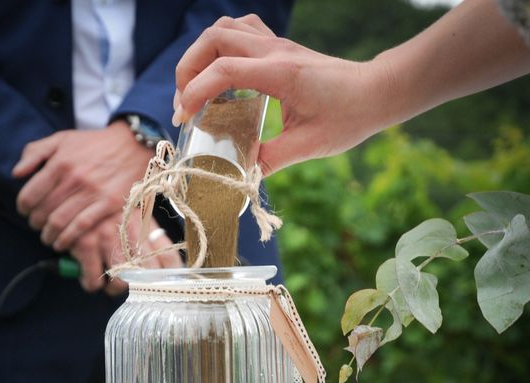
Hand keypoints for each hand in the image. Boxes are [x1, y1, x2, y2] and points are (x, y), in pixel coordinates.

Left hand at [13, 121, 153, 251]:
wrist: (132, 144)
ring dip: (49, 234)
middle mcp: (74, 178)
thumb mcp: (62, 139)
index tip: (24, 212)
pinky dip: (68, 238)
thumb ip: (35, 152)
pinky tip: (62, 243)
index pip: (30, 194)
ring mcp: (92, 192)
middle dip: (35, 223)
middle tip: (36, 226)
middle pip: (43, 210)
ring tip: (47, 237)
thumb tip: (17, 174)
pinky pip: (82, 226)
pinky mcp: (109, 203)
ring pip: (60, 221)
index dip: (23, 207)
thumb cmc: (94, 143)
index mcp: (59, 162)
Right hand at [70, 209, 182, 293]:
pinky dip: (90, 284)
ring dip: (113, 288)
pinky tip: (88, 278)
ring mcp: (109, 237)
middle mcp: (130, 231)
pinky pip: (93, 280)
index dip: (172, 277)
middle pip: (148, 274)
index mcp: (144, 223)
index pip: (168, 256)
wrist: (68, 188)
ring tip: (106, 284)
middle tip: (130, 287)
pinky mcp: (86, 243)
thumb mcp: (128, 212)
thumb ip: (145, 233)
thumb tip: (162, 263)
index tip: (169, 287)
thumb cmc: (101, 205)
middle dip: (141, 287)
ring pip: (121, 282)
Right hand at [173, 15, 391, 174]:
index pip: (224, 71)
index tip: (184, 118)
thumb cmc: (349, 116)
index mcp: (281, 73)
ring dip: (200, 54)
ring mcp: (276, 44)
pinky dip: (220, 45)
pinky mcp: (278, 46)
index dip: (195, 92)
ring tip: (197, 86)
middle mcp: (274, 51)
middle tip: (186, 103)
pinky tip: (220, 70)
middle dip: (188, 69)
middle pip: (214, 39)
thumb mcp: (309, 145)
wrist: (376, 91)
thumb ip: (271, 159)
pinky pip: (240, 29)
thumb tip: (241, 174)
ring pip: (223, 28)